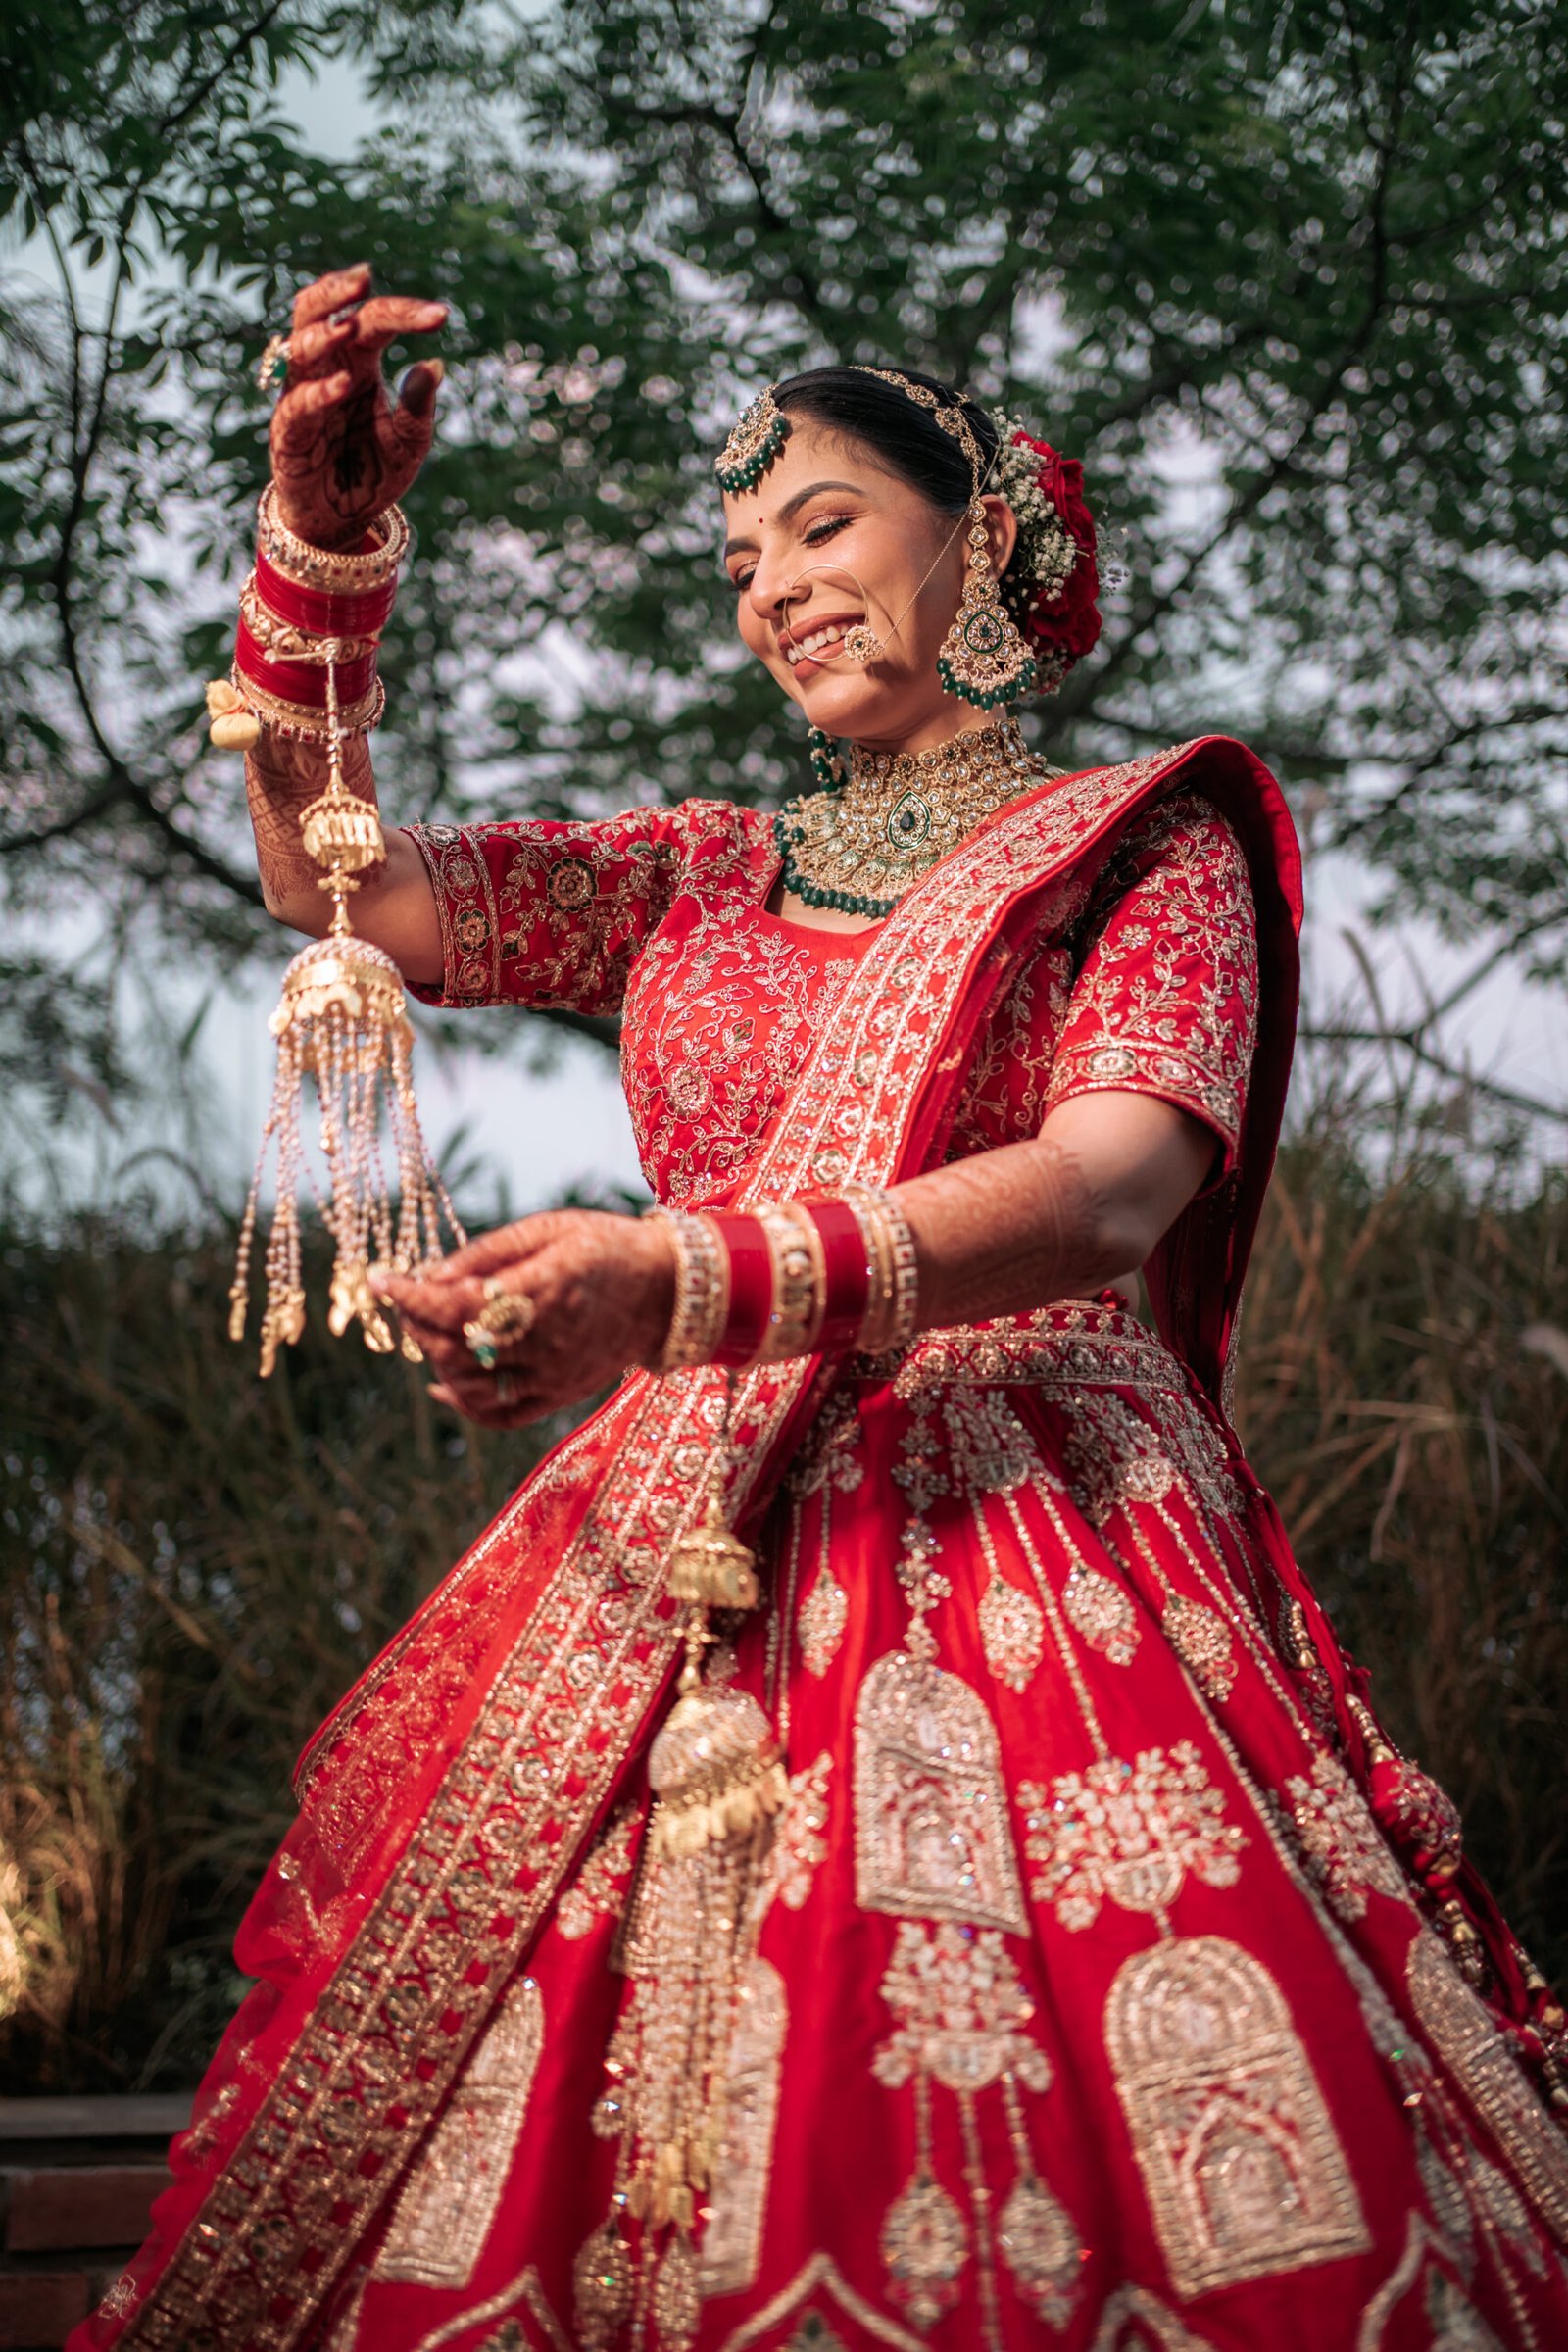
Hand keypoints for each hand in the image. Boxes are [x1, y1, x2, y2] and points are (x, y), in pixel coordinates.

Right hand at [269, 262, 447, 550]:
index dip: (405, 314)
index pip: (374, 321)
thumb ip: (419, 407)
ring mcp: (302, 396)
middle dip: (337, 290)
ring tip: (347, 328)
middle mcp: (326, 369)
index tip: (442, 316)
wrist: (344, 521)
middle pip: (316, 310)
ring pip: (297, 346)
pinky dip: (319, 394)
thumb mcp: (410, 442)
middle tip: (364, 276)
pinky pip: (297, 406)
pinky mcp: (289, 433)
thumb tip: (433, 365)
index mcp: (358, 362)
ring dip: (321, 334)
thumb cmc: (374, 471)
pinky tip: (344, 386)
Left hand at [374, 1210, 676, 1428]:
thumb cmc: (605, 1247)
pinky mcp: (560, 1396)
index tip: (381, 1279)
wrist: (667, 1291)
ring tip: (430, 1328)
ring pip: (470, 1385)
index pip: (457, 1306)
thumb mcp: (549, 1229)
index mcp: (545, 1289)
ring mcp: (554, 1375)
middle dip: (417, 1323)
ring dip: (435, 1359)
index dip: (410, 1296)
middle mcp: (548, 1340)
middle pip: (456, 1348)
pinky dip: (463, 1404)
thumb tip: (429, 1274)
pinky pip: (500, 1414)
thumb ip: (488, 1253)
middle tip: (407, 1297)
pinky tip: (443, 1383)